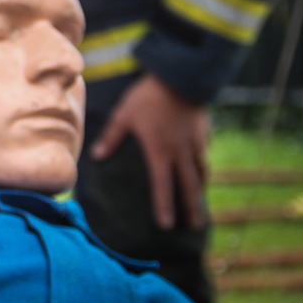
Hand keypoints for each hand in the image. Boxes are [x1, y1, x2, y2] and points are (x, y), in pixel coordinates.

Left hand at [90, 73, 209, 230]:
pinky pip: (204, 155)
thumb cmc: (147, 97)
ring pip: (201, 172)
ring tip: (200, 203)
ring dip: (200, 189)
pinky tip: (202, 171)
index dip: (164, 206)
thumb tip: (97, 156)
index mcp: (159, 151)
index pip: (162, 185)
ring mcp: (195, 143)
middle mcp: (180, 152)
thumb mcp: (123, 116)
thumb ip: (111, 137)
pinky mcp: (203, 132)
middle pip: (189, 186)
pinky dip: (204, 167)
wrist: (179, 77)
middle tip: (195, 226)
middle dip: (191, 207)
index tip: (166, 225)